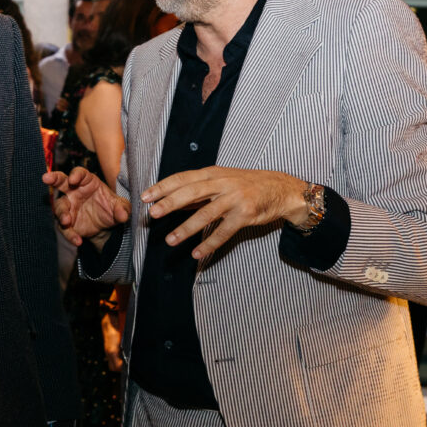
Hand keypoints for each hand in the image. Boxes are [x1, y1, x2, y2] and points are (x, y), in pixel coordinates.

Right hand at [43, 167, 130, 246]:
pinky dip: (69, 234)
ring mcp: (69, 207)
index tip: (73, 180)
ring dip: (62, 213)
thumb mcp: (121, 207)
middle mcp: (75, 191)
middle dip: (53, 178)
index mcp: (88, 182)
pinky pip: (64, 228)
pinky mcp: (68, 223)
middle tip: (46, 178)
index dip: (75, 175)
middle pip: (61, 182)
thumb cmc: (112, 208)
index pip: (80, 173)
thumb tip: (122, 214)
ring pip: (60, 207)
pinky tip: (77, 240)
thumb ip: (123, 209)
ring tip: (67, 221)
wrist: (107, 226)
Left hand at [142, 167, 307, 258]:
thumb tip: (172, 201)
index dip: (163, 187)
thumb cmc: (247, 184)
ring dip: (186, 228)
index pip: (182, 178)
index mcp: (213, 173)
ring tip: (170, 240)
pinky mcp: (245, 215)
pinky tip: (197, 253)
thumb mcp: (221, 181)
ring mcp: (234, 199)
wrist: (281, 189)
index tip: (145, 196)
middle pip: (191, 192)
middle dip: (169, 203)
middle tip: (152, 214)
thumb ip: (198, 191)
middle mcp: (222, 184)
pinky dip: (209, 244)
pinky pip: (224, 232)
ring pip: (206, 214)